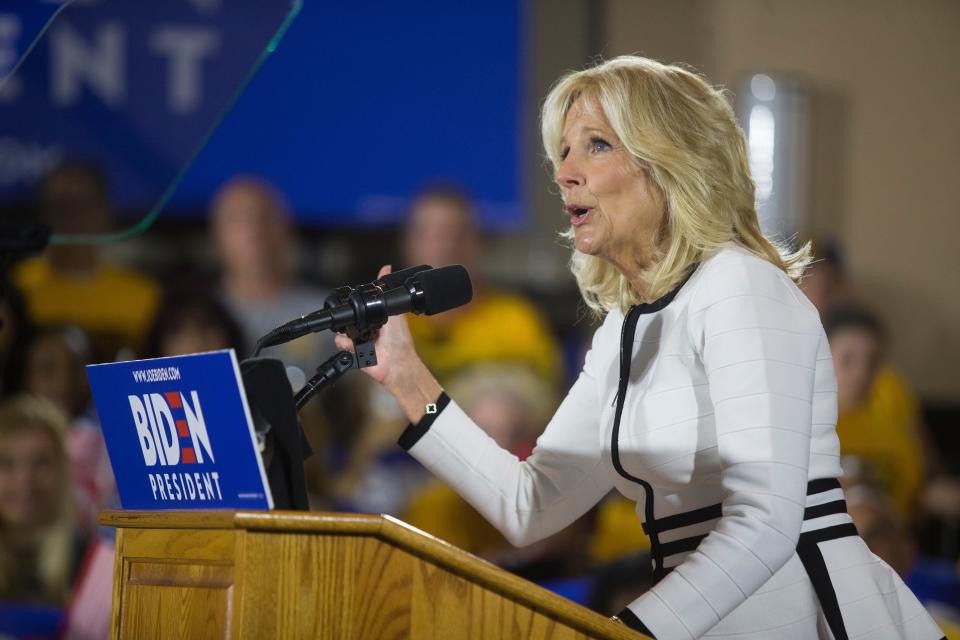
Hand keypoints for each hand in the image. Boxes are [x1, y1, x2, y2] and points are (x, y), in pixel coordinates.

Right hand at [334, 265, 441, 422]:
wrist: (396, 364)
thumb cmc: (399, 341)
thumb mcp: (394, 311)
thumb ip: (386, 292)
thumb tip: (386, 268)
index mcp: (375, 318)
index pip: (359, 308)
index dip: (355, 307)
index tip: (353, 304)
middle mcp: (365, 328)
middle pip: (348, 319)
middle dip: (349, 319)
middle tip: (360, 324)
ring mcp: (358, 340)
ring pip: (342, 330)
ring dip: (348, 332)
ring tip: (362, 337)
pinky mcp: (353, 352)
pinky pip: (341, 343)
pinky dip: (347, 343)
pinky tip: (358, 345)